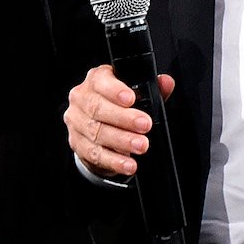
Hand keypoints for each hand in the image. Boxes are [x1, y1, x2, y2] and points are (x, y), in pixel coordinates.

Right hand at [66, 64, 175, 178]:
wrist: (98, 128)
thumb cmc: (118, 105)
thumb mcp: (136, 93)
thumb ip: (152, 88)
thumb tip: (166, 83)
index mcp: (95, 80)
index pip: (101, 81)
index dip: (115, 90)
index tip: (131, 99)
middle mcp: (81, 98)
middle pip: (98, 108)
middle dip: (124, 118)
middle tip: (145, 126)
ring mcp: (76, 122)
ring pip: (96, 132)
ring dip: (121, 141)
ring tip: (141, 146)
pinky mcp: (77, 143)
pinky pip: (94, 154)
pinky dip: (114, 160)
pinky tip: (128, 163)